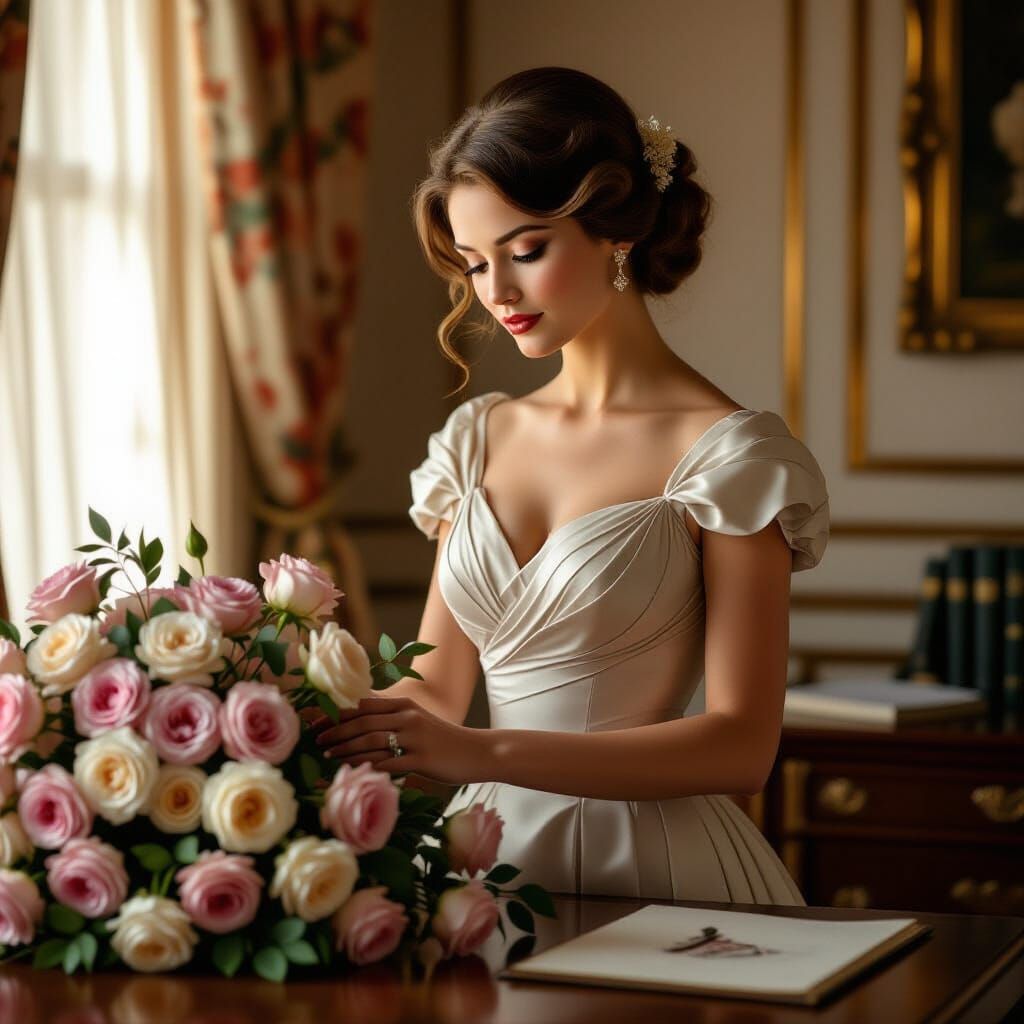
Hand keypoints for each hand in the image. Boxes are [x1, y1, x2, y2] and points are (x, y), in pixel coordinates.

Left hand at [310, 696, 490, 786]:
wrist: (477, 752)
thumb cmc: (442, 740)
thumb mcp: (417, 721)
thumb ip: (391, 719)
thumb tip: (358, 722)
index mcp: (405, 705)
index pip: (364, 706)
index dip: (337, 713)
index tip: (318, 722)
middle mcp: (408, 718)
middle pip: (363, 722)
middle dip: (336, 731)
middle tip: (316, 741)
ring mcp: (415, 739)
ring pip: (372, 742)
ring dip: (346, 750)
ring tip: (328, 757)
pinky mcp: (422, 760)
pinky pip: (389, 764)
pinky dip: (368, 767)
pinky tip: (353, 772)